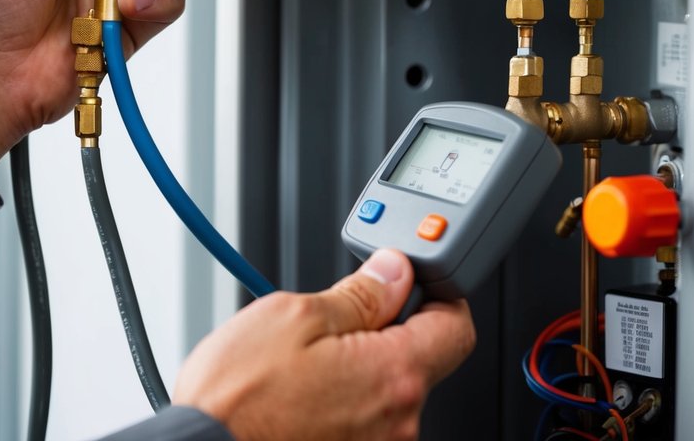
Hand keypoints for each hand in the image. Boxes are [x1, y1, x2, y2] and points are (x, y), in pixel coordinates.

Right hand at [174, 249, 475, 440]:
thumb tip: (394, 272)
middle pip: (417, 358)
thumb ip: (358, 292)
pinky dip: (339, 400)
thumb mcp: (294, 315)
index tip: (414, 280)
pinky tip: (298, 393)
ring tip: (300, 363)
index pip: (456, 325)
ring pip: (385, 390)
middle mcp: (398, 422)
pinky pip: (362, 420)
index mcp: (394, 374)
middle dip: (381, 330)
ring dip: (355, 367)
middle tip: (331, 318)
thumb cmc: (237, 400)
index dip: (437, 293)